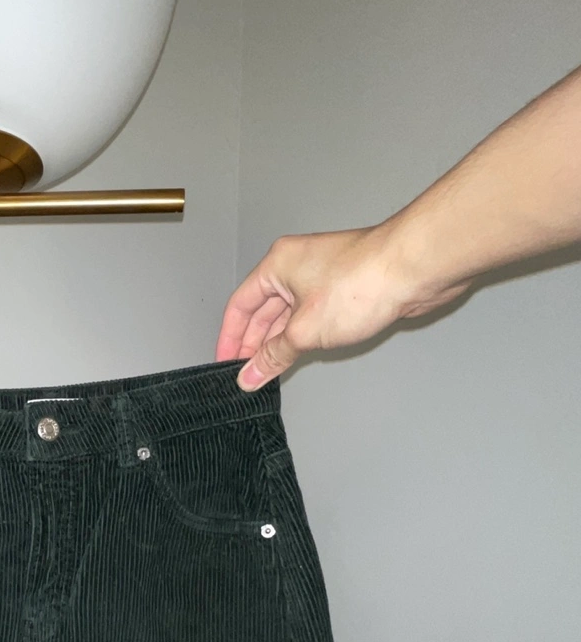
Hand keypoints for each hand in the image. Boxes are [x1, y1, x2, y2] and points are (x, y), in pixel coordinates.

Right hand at [216, 225, 468, 389]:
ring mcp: (324, 277)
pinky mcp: (347, 289)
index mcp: (278, 265)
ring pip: (290, 315)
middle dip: (254, 343)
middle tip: (247, 375)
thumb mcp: (305, 330)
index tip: (225, 364)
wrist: (414, 269)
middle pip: (264, 310)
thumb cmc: (360, 283)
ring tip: (269, 373)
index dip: (230, 337)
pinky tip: (299, 356)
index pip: (240, 305)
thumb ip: (274, 355)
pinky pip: (313, 316)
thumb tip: (250, 375)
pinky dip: (303, 337)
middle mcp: (298, 266)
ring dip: (279, 343)